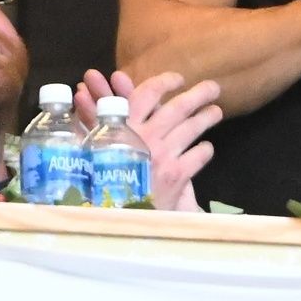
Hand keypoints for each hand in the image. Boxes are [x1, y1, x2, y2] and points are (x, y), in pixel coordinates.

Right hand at [76, 69, 221, 211]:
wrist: (111, 220)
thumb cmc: (96, 184)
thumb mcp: (87, 149)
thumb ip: (92, 121)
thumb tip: (85, 92)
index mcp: (123, 127)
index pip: (147, 93)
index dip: (165, 82)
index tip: (178, 79)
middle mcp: (146, 137)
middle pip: (179, 107)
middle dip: (199, 94)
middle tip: (214, 87)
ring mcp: (164, 156)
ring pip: (193, 128)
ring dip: (207, 117)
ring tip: (216, 111)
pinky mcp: (177, 176)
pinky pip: (199, 155)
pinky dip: (205, 149)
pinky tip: (206, 148)